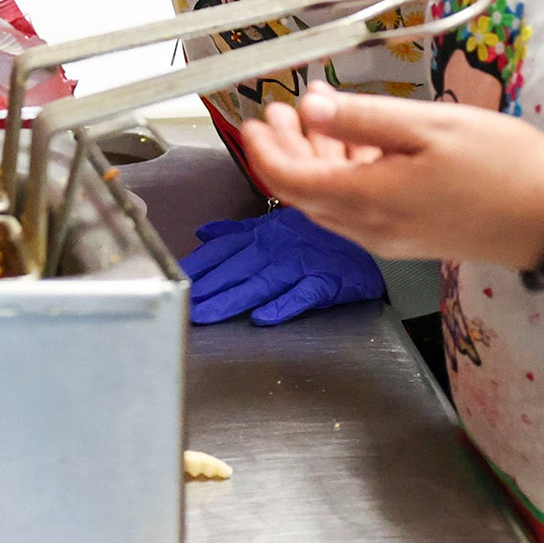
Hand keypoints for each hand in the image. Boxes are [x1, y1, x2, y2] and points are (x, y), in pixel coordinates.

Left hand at [185, 206, 383, 325]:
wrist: (368, 237)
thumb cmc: (320, 235)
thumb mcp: (276, 225)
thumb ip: (237, 232)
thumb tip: (202, 235)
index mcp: (265, 234)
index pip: (224, 250)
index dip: (199, 265)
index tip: (175, 279)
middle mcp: (279, 247)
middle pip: (237, 268)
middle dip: (208, 287)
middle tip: (182, 303)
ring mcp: (302, 264)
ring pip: (262, 283)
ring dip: (233, 299)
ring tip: (208, 314)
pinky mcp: (326, 282)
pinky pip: (302, 294)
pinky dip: (283, 305)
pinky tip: (263, 317)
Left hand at [237, 86, 543, 270]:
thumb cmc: (499, 162)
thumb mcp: (429, 126)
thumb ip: (363, 120)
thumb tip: (309, 105)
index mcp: (368, 200)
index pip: (291, 181)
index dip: (266, 148)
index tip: (256, 114)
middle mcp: (370, 228)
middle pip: (305, 194)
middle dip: (285, 150)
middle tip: (282, 107)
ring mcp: (390, 237)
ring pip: (330, 202)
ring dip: (314, 161)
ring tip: (314, 116)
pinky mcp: (410, 236)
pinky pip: (358, 209)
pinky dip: (344, 176)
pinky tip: (358, 145)